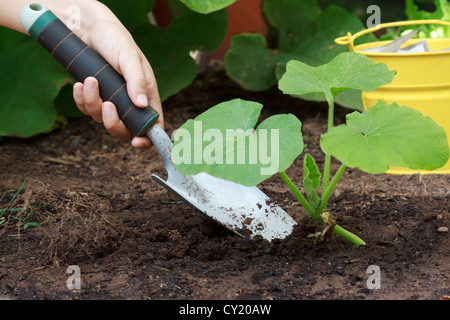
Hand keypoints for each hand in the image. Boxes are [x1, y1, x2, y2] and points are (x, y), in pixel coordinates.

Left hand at [72, 2, 162, 148]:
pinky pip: (87, 109)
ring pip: (102, 120)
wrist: (91, 30)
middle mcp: (130, 103)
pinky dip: (82, 100)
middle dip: (113, 123)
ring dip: (93, 104)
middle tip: (107, 106)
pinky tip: (79, 85)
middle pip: (125, 130)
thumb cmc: (117, 41)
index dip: (148, 138)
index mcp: (147, 96)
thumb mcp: (129, 58)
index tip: (137, 142)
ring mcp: (112, 102)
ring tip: (90, 81)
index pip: (153, 124)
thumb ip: (137, 80)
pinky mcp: (95, 97)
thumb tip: (143, 104)